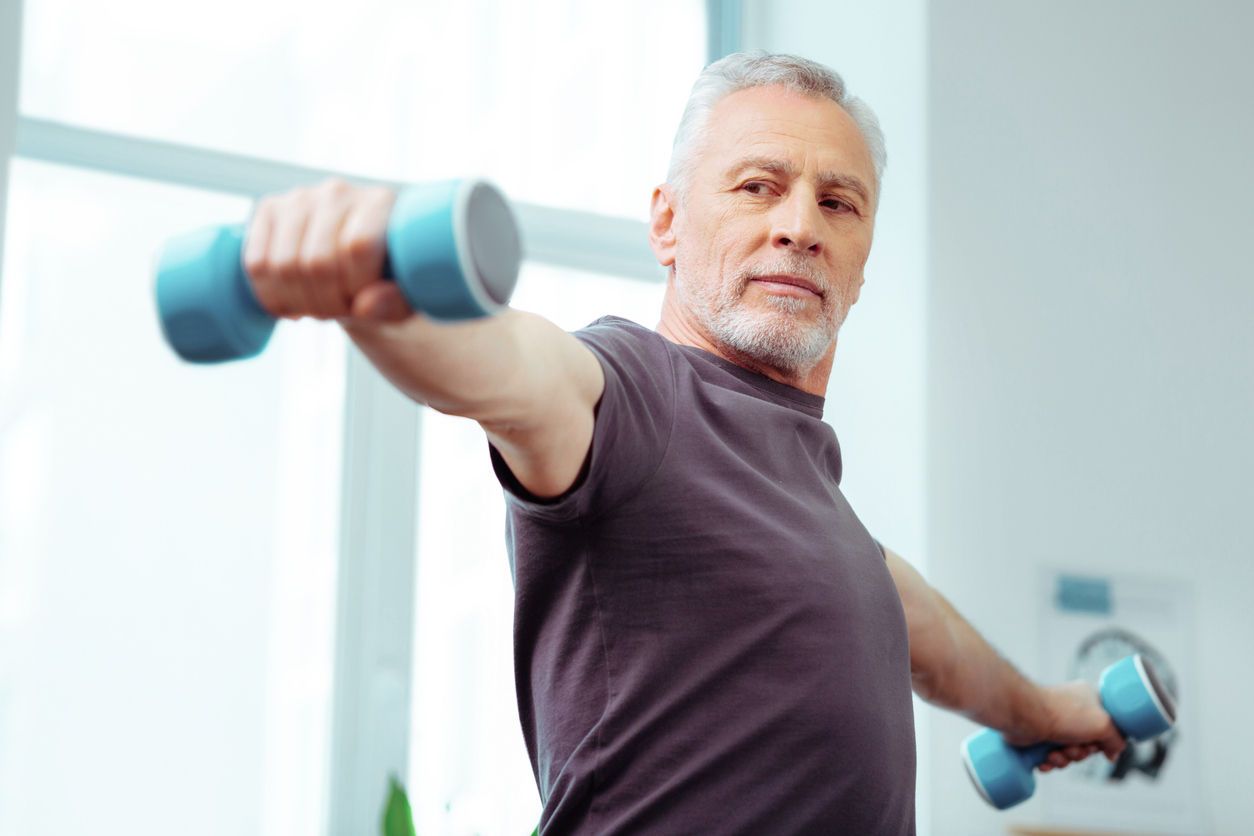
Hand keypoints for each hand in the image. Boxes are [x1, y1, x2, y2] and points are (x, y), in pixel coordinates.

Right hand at [242, 178, 410, 322]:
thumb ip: (394, 304)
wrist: (355, 267)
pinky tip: (291, 302)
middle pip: (317, 262)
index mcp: (380, 203)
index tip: (362, 304)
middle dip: (326, 303)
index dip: (355, 289)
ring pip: (283, 265)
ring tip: (317, 307)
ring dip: (298, 302)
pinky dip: (270, 295)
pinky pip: (256, 263)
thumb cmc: (385, 282)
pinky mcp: (269, 209)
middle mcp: (338, 192)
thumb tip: (365, 305)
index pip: (358, 247)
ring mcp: (299, 197)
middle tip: (336, 312)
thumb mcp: (403, 299)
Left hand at [1004, 681, 1126, 771]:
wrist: (1024, 716)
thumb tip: (1113, 753)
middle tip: (1073, 748)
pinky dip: (1050, 762)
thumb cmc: (1062, 714)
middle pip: (1089, 744)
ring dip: (1065, 759)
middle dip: (1081, 753)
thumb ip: (1117, 740)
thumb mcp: (1103, 724)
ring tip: (1055, 753)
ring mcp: (1055, 723)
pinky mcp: (1039, 736)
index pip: (1107, 726)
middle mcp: (1072, 710)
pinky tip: (1045, 759)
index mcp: (1089, 700)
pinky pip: (1052, 757)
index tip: (1099, 745)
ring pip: (1070, 753)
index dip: (1104, 741)